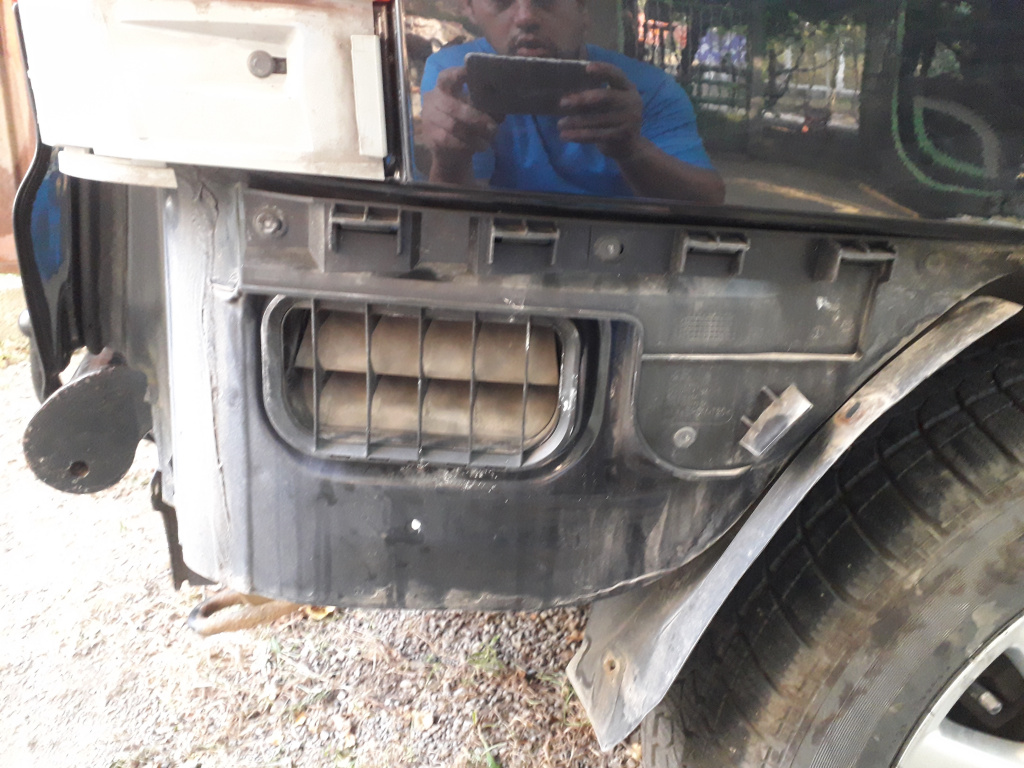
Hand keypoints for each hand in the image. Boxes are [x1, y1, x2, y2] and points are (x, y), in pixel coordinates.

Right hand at [421, 66, 500, 183]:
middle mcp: (433, 100)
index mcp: (444, 87)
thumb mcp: (477, 110)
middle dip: (476, 118)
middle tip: (493, 128)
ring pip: (453, 126)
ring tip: (488, 141)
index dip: (457, 74)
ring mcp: (429, 118)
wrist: (451, 151)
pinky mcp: (430, 137)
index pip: (447, 77)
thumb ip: (487, 105)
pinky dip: (466, 145)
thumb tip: (501, 102)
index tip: (471, 73)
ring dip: (473, 135)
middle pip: (453, 106)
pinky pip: (449, 141)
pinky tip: (478, 147)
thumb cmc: (466, 122)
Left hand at [557, 62, 642, 159]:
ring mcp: (629, 120)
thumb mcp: (610, 104)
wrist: (630, 147)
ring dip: (576, 121)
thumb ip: (595, 96)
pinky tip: (565, 136)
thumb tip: (566, 94)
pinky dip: (579, 135)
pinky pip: (596, 135)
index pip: (616, 74)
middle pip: (606, 96)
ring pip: (598, 119)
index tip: (587, 68)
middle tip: (562, 102)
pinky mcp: (622, 136)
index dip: (603, 70)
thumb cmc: (613, 119)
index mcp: (627, 88)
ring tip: (560, 124)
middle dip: (582, 99)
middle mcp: (631, 102)